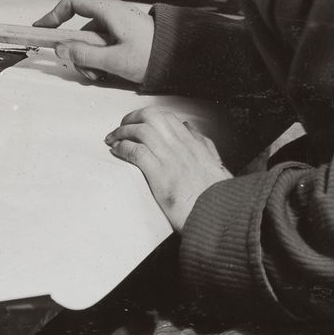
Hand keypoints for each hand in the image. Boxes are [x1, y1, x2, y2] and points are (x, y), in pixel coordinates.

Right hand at [34, 0, 153, 84]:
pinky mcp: (124, 34)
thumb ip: (85, 55)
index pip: (73, 1)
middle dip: (76, 50)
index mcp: (109, 11)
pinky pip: (103, 43)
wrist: (181, 57)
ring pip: (91, 39)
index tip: (43, 29)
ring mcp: (119, 23)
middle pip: (81, 27)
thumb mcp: (114, 60)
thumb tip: (61, 50)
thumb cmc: (153, 55)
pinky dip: (100, 57)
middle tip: (84, 70)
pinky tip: (108, 72)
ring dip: (89, 58)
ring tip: (100, 76)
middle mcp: (112, 13)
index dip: (54, 14)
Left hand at [105, 106, 231, 230]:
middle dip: (131, 118)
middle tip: (121, 127)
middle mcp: (182, 146)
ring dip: (122, 132)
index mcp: (195, 144)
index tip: (137, 122)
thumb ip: (204, 145)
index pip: (167, 117)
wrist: (221, 218)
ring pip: (140, 131)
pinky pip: (136, 151)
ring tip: (112, 139)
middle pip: (151, 117)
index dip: (147, 116)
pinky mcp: (160, 175)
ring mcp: (171, 159)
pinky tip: (117, 151)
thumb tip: (188, 127)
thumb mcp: (216, 165)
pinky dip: (123, 148)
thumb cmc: (218, 197)